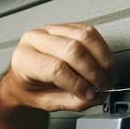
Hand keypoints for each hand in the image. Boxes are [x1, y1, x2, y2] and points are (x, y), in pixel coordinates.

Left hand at [0, 23, 114, 111]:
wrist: (23, 77)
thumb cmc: (30, 88)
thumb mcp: (46, 102)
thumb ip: (70, 101)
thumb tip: (94, 97)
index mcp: (24, 59)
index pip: (56, 68)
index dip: (78, 84)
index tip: (90, 95)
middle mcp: (35, 39)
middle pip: (73, 50)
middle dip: (93, 71)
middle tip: (102, 87)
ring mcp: (50, 29)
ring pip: (84, 37)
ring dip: (102, 59)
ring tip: (106, 76)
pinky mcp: (65, 26)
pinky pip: (89, 31)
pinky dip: (102, 49)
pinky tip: (103, 63)